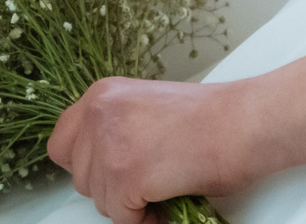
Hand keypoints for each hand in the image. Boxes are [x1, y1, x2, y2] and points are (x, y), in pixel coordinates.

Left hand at [49, 76, 263, 223]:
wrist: (244, 123)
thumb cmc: (211, 118)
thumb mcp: (145, 106)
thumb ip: (115, 126)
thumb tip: (100, 161)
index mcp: (102, 94)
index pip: (61, 143)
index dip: (86, 165)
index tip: (109, 173)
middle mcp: (99, 113)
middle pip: (78, 176)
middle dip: (109, 188)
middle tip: (144, 182)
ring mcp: (109, 144)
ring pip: (100, 200)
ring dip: (129, 204)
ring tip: (161, 188)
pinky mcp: (126, 175)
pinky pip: (122, 217)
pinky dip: (145, 220)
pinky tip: (166, 200)